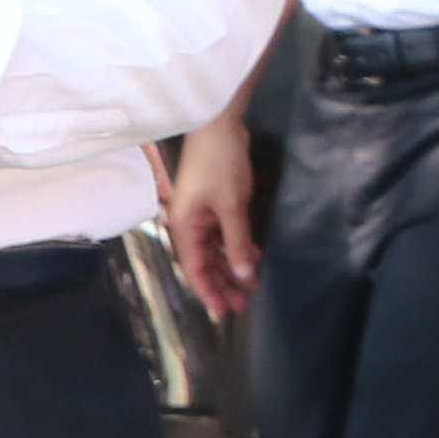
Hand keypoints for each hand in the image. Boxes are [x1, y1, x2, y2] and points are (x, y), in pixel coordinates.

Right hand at [164, 106, 262, 320]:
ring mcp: (202, 214)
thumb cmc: (219, 164)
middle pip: (204, 262)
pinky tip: (253, 256)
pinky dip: (237, 246)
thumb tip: (243, 274)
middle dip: (223, 283)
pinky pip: (224, 234)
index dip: (209, 292)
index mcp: (184, 227)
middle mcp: (189, 224)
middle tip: (244, 304)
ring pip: (215, 249)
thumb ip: (237, 242)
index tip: (224, 312)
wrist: (219, 125)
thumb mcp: (231, 206)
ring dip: (232, 266)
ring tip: (251, 286)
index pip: (194, 268)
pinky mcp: (215, 204)